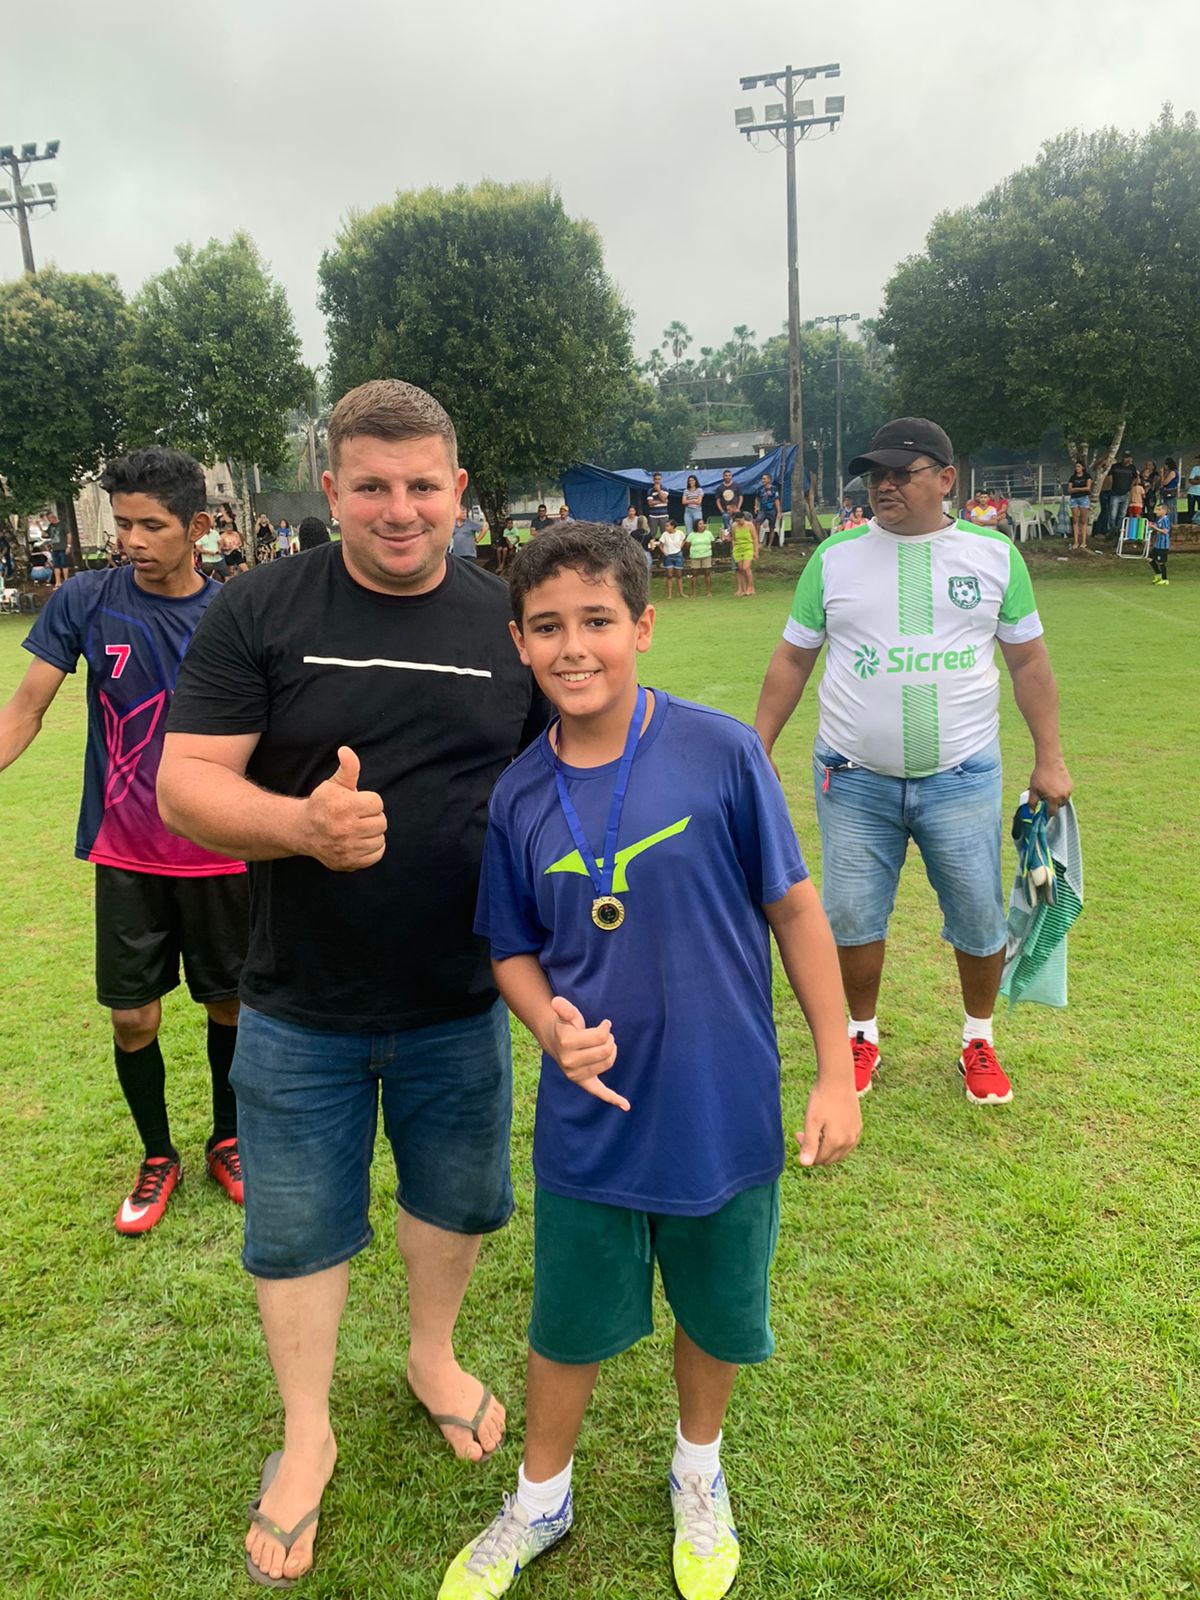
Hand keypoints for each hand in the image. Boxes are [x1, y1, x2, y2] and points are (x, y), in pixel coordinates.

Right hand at [301, 746, 386, 870]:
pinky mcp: (349, 862)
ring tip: (357, 829)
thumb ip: (347, 768)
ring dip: (372, 833)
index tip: (356, 803)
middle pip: (382, 822)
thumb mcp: (334, 784)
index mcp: (344, 806)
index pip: (377, 803)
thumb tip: (346, 750)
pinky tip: (360, 841)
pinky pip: (376, 855)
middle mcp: (346, 829)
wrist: (303, 830)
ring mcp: (347, 848)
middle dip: (372, 817)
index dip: (369, 801)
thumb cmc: (323, 804)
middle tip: (357, 817)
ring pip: (380, 839)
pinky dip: (373, 849)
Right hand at [548, 996, 628, 1110]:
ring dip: (612, 1052)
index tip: (605, 1024)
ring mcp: (576, 1075)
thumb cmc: (566, 1026)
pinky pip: (599, 1092)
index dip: (606, 1028)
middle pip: (606, 1051)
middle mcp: (570, 1062)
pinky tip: (626, 1106)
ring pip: (608, 1063)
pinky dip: (613, 1099)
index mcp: (567, 1043)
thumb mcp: (566, 1015)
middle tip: (605, 1035)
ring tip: (606, 1045)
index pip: (600, 1037)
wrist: (555, 1042)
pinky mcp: (583, 1083)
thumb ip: (564, 1008)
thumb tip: (556, 1001)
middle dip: (610, 1039)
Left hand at [796, 1079, 860, 1166]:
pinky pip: (847, 1143)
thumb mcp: (811, 1122)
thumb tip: (804, 1164)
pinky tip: (828, 1129)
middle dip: (815, 1151)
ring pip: (839, 1152)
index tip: (798, 1134)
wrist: (838, 1080)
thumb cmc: (822, 1099)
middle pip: (829, 1158)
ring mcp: (855, 1134)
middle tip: (804, 1133)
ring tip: (816, 1131)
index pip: (819, 1160)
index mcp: (836, 1142)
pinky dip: (836, 1142)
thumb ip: (809, 1144)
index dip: (806, 1152)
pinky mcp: (858, 1127)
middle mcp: (849, 1142)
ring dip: (826, 1147)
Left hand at [1028, 756, 1071, 816]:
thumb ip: (1032, 803)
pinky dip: (1061, 792)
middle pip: (1058, 806)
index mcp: (1053, 799)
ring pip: (1063, 800)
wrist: (1050, 762)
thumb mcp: (1033, 790)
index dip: (1047, 814)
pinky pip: (1066, 793)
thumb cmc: (1040, 776)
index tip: (1044, 813)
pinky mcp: (1071, 785)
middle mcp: (1063, 796)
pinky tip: (1055, 785)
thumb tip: (1031, 813)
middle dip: (1052, 805)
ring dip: (1058, 799)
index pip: (1052, 813)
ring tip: (1050, 791)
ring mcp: (1068, 791)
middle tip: (1045, 797)